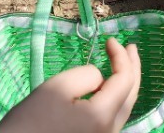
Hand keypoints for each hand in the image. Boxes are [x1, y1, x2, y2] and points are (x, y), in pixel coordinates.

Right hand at [0, 38, 139, 132]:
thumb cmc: (31, 119)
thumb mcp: (58, 87)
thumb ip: (86, 75)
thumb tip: (99, 77)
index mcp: (103, 116)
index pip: (124, 80)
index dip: (121, 56)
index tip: (110, 39)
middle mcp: (109, 131)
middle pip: (130, 96)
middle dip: (133, 68)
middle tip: (131, 47)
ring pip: (123, 107)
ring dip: (125, 82)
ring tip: (125, 62)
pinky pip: (112, 117)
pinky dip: (115, 96)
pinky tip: (109, 86)